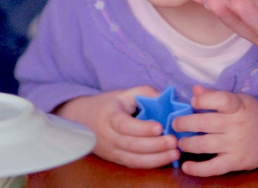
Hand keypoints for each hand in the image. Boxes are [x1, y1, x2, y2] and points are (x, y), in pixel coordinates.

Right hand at [55, 86, 179, 167]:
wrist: (83, 119)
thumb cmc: (109, 104)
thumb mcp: (125, 93)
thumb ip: (146, 93)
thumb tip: (166, 99)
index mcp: (110, 116)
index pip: (124, 125)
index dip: (142, 128)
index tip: (159, 127)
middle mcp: (109, 137)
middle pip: (132, 145)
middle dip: (155, 145)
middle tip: (174, 141)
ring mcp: (112, 151)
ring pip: (134, 159)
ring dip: (156, 158)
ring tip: (175, 153)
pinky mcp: (117, 160)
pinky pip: (135, 165)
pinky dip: (151, 164)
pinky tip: (167, 159)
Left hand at [172, 85, 257, 176]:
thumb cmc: (251, 114)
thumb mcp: (239, 99)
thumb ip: (216, 95)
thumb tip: (195, 90)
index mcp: (238, 106)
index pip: (221, 100)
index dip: (204, 100)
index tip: (193, 101)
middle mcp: (236, 125)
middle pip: (206, 123)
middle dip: (185, 123)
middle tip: (175, 123)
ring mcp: (235, 145)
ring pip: (204, 145)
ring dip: (187, 143)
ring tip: (180, 141)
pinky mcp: (235, 162)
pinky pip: (213, 168)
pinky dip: (197, 169)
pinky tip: (186, 166)